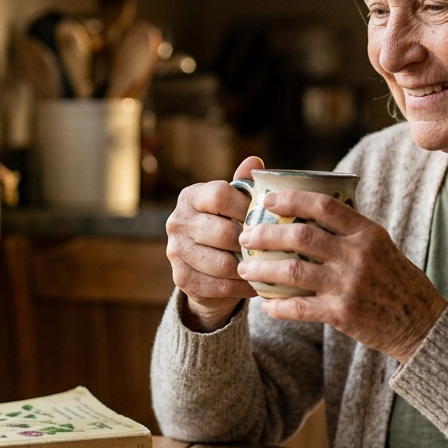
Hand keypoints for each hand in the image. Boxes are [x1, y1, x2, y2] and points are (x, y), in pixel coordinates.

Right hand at [166, 156, 263, 331]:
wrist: (207, 267)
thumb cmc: (227, 226)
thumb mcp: (234, 203)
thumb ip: (243, 185)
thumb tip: (256, 161)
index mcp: (191, 196)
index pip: (220, 195)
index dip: (246, 206)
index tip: (266, 216)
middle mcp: (177, 221)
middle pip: (221, 232)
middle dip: (249, 242)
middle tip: (272, 248)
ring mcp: (175, 251)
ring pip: (220, 263)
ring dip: (247, 268)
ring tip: (267, 268)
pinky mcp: (180, 278)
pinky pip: (217, 286)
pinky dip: (240, 287)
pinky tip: (256, 284)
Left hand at [237, 190, 447, 363]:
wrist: (421, 323)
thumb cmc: (397, 280)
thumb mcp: (381, 245)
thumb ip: (350, 230)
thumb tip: (310, 211)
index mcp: (367, 233)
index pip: (324, 205)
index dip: (292, 199)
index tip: (268, 200)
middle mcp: (358, 255)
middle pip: (300, 235)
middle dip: (265, 234)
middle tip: (245, 236)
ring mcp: (349, 285)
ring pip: (292, 270)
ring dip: (262, 268)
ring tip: (244, 268)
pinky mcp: (342, 314)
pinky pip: (299, 308)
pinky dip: (277, 306)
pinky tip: (265, 305)